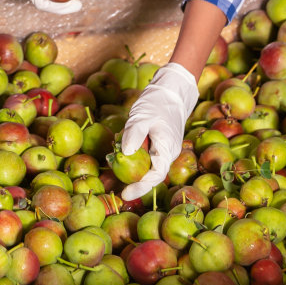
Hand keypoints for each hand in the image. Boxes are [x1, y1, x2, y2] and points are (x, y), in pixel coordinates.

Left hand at [118, 62, 198, 200]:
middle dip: (133, 179)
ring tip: (114, 155)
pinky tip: (120, 143)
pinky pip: (144, 154)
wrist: (171, 90)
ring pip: (146, 164)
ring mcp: (163, 149)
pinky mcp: (157, 143)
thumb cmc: (158, 102)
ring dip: (130, 164)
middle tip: (114, 179)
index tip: (125, 194)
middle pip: (150, 174)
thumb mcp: (142, 116)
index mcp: (167, 150)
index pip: (155, 176)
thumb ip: (134, 134)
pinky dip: (132, 152)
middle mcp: (167, 153)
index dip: (140, 187)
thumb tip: (125, 153)